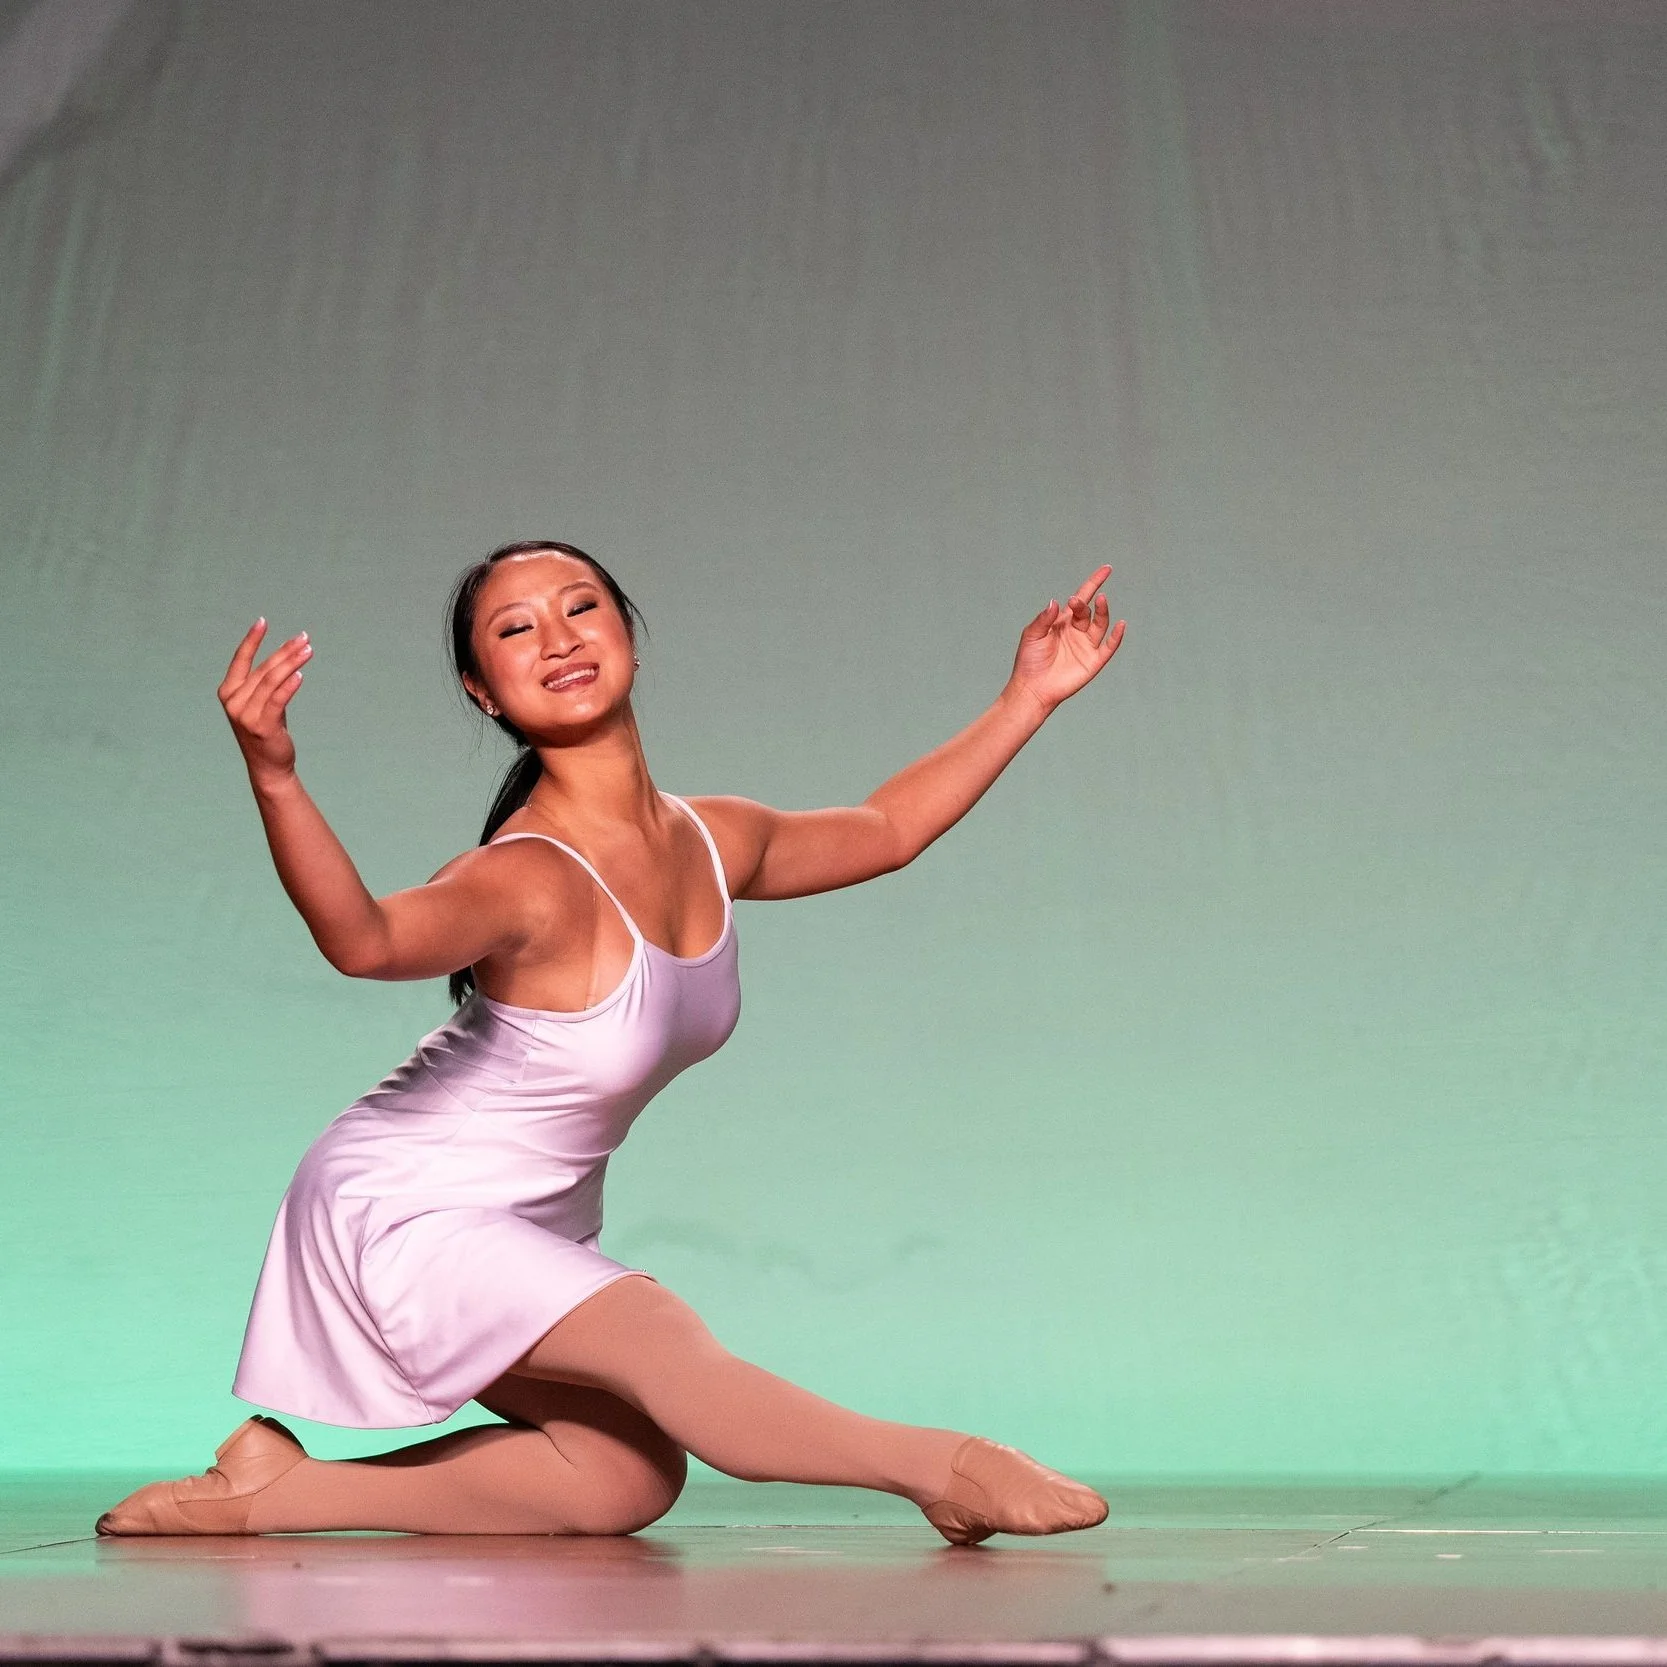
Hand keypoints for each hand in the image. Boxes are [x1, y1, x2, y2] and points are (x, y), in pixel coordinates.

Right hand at [218, 619, 311, 783]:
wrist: (269, 766)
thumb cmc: (267, 730)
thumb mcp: (262, 702)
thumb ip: (266, 683)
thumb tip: (286, 658)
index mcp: (228, 692)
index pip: (240, 660)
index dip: (251, 640)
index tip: (262, 621)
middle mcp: (233, 701)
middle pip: (263, 668)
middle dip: (285, 651)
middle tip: (304, 638)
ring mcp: (245, 715)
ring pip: (272, 681)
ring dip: (292, 663)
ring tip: (309, 650)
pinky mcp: (262, 725)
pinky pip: (277, 700)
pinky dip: (289, 685)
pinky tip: (301, 675)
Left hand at [1006, 565, 1124, 714]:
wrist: (1032, 688)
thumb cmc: (1029, 661)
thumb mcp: (1032, 635)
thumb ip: (1044, 618)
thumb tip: (1057, 602)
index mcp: (1064, 622)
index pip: (1082, 597)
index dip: (1093, 583)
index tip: (1106, 569)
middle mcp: (1078, 631)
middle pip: (1088, 610)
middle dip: (1082, 603)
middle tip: (1074, 602)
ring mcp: (1087, 646)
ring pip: (1100, 624)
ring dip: (1102, 611)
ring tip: (1100, 599)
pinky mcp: (1093, 661)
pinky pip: (1109, 646)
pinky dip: (1116, 636)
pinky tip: (1120, 624)